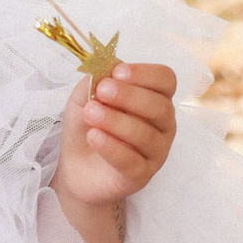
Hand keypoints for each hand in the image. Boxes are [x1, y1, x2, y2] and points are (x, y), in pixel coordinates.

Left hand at [57, 60, 176, 210]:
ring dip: (116, 121)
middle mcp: (163, 124)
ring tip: (91, 114)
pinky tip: (93, 136)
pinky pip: (132, 162)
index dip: (145, 74)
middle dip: (129, 96)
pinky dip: (111, 147)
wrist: (75, 164)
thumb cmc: (88, 124)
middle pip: (160, 107)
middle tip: (101, 92)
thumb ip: (96, 79)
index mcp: (155, 97)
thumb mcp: (85, 95)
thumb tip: (108, 66)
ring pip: (146, 135)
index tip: (117, 72)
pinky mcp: (141, 176)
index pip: (166, 80)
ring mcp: (156, 152)